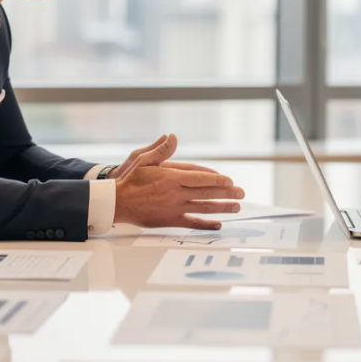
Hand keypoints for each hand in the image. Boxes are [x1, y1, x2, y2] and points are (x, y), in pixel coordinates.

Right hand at [112, 134, 244, 229]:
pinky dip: (206, 224)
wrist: (118, 203)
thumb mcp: (144, 160)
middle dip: (227, 193)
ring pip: (204, 207)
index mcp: (172, 177)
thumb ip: (162, 150)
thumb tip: (173, 137)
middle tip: (242, 193)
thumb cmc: (131, 180)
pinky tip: (218, 224)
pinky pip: (193, 223)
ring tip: (237, 207)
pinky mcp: (171, 220)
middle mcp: (176, 192)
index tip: (230, 181)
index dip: (218, 179)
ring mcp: (175, 207)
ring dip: (222, 207)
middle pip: (207, 192)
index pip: (201, 177)